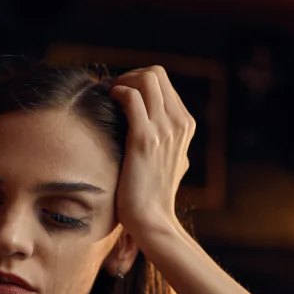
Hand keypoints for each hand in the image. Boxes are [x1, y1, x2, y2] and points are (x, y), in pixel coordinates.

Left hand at [110, 65, 195, 237]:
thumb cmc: (152, 193)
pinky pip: (132, 98)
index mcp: (185, 125)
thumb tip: (154, 126)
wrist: (151, 220)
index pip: (163, 81)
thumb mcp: (169, 161)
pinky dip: (117, 93)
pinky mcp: (145, 139)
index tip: (119, 93)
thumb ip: (167, 140)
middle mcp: (179, 123)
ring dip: (121, 82)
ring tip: (108, 97)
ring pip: (146, 80)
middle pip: (156, 74)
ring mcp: (164, 130)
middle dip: (129, 76)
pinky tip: (108, 103)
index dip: (137, 81)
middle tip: (111, 92)